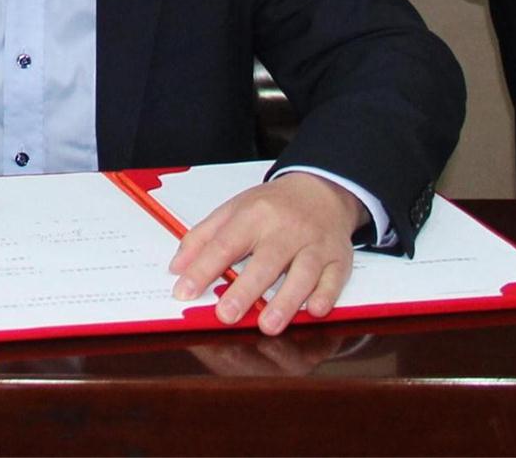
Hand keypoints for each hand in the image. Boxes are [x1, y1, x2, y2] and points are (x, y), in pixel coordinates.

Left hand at [168, 171, 365, 334]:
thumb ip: (203, 237)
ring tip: (268, 325)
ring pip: (303, 272)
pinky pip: (335, 277)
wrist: (321, 190)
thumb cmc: (273, 206)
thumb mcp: (234, 210)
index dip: (203, 269)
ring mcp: (314, 243)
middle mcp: (286, 229)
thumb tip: (177, 268)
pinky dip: (326, 295)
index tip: (185, 291)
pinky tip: (314, 310)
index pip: (225, 243)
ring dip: (286, 301)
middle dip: (245, 291)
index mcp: (254, 215)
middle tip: (226, 315)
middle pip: (266, 261)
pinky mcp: (339, 257)